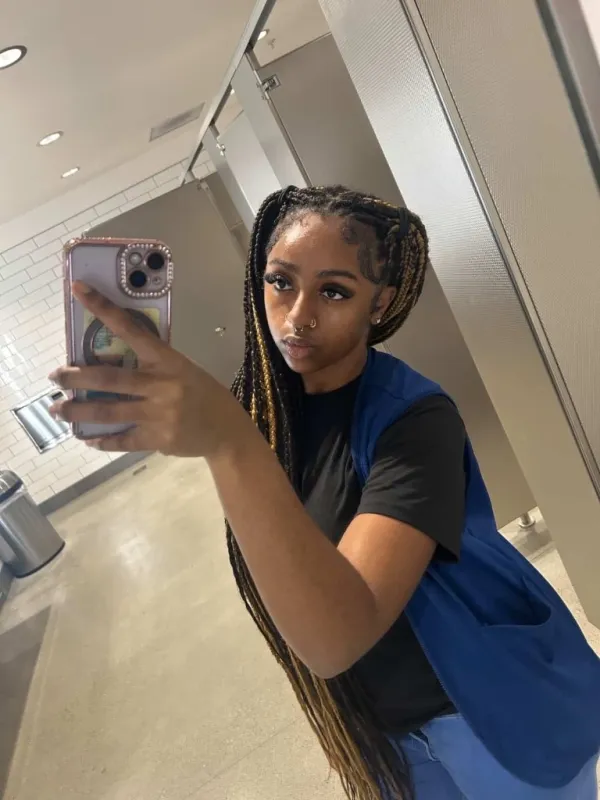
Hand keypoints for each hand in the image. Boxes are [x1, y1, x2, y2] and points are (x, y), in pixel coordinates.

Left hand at [50, 282, 243, 455]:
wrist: (226, 430)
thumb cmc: (202, 393)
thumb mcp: (183, 370)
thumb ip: (152, 366)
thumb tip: (111, 362)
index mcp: (168, 360)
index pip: (131, 329)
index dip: (103, 309)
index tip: (79, 289)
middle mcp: (161, 385)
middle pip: (108, 378)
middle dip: (75, 376)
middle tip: (55, 376)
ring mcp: (159, 414)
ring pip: (107, 411)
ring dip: (77, 409)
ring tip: (57, 409)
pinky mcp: (157, 439)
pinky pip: (122, 439)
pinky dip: (102, 440)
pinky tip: (88, 439)